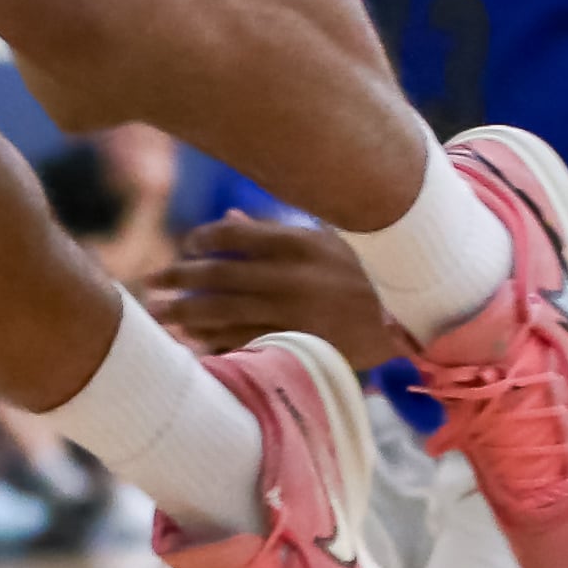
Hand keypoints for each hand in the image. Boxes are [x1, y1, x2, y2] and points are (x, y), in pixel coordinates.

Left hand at [152, 215, 405, 373]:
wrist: (415, 320)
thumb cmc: (368, 273)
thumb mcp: (328, 241)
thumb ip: (276, 233)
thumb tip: (230, 220)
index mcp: (299, 242)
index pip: (233, 235)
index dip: (201, 240)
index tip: (186, 245)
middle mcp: (292, 276)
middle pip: (219, 275)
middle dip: (180, 279)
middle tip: (151, 283)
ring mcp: (295, 314)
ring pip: (226, 314)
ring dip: (187, 315)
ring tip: (160, 316)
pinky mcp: (300, 346)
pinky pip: (249, 345)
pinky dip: (219, 345)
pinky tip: (196, 346)